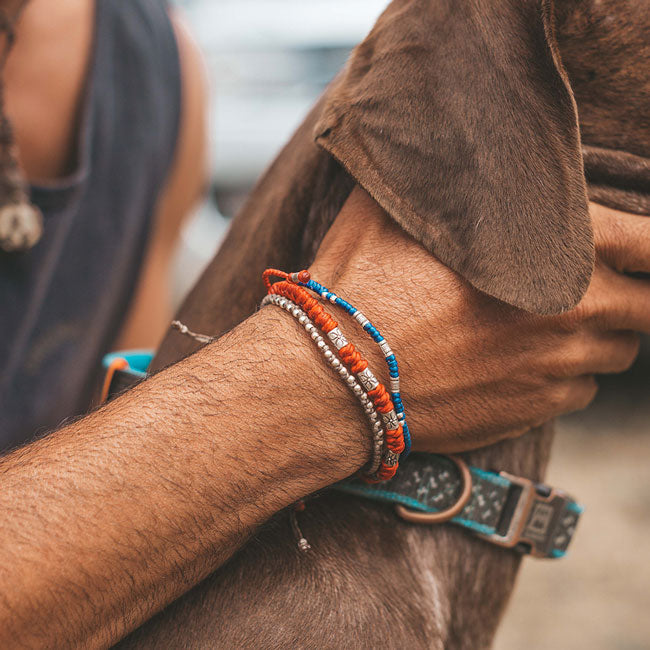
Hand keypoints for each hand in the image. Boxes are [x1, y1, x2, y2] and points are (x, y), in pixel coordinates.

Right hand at [309, 188, 647, 452]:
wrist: (337, 376)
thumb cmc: (362, 288)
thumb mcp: (392, 209)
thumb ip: (438, 180)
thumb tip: (438, 153)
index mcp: (554, 253)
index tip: (642, 249)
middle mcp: (571, 315)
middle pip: (645, 310)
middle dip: (632, 298)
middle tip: (602, 289)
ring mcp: (553, 371)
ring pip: (612, 356)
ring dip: (596, 339)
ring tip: (555, 327)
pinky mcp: (529, 413)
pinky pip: (576, 395)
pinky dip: (564, 379)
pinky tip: (525, 366)